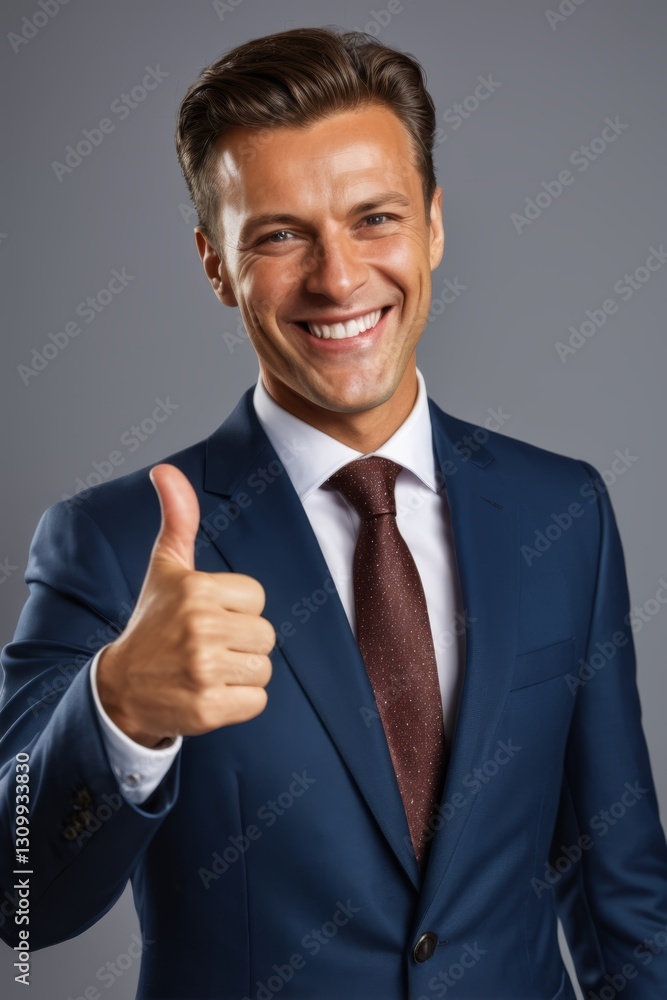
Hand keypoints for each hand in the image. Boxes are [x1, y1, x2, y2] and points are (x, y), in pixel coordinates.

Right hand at [96, 464, 274, 747]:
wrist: (120, 689)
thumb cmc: (152, 623)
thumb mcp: (165, 569)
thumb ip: (178, 519)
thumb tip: (165, 470)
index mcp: (197, 590)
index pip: (257, 598)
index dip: (236, 609)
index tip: (206, 617)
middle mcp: (200, 628)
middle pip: (265, 635)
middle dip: (242, 643)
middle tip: (206, 647)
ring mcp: (203, 670)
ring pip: (263, 668)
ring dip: (242, 674)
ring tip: (207, 670)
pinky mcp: (208, 709)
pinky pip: (257, 701)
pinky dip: (239, 703)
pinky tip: (209, 694)